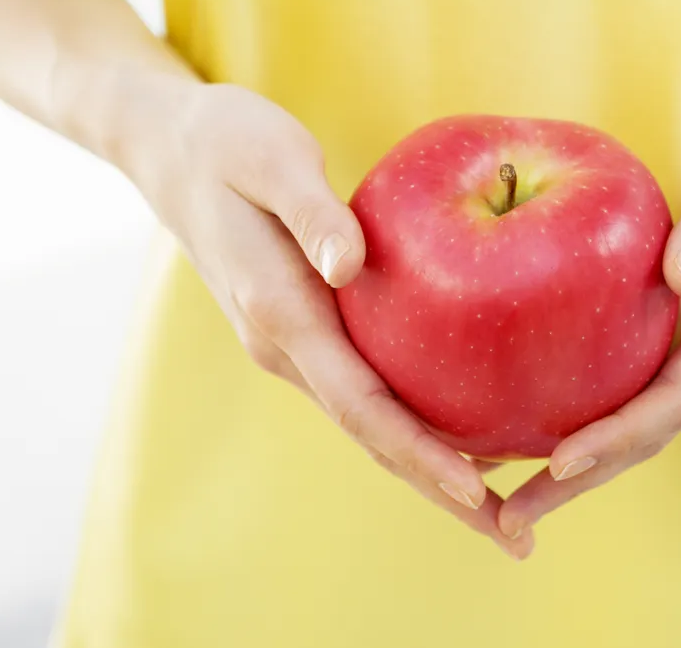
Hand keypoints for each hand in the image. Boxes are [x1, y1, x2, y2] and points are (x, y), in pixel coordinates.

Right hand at [126, 79, 532, 559]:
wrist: (166, 145)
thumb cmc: (225, 142)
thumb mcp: (270, 157)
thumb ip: (312, 210)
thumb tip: (350, 265)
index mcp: (280, 312)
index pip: (360, 404)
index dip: (419, 452)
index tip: (476, 493)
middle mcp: (283, 346)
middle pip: (371, 436)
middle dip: (441, 490)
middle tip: (514, 538)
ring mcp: (290, 345)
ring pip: (368, 423)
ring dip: (430, 468)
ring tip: (501, 508)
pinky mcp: (304, 331)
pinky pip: (364, 394)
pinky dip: (412, 426)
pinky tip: (462, 434)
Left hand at [497, 60, 680, 539]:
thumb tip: (680, 283)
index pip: (676, 397)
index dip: (617, 436)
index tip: (556, 465)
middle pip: (656, 428)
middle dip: (587, 476)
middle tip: (513, 517)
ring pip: (647, 415)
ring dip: (587, 459)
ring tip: (515, 496)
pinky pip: (642, 380)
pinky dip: (596, 411)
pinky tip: (542, 421)